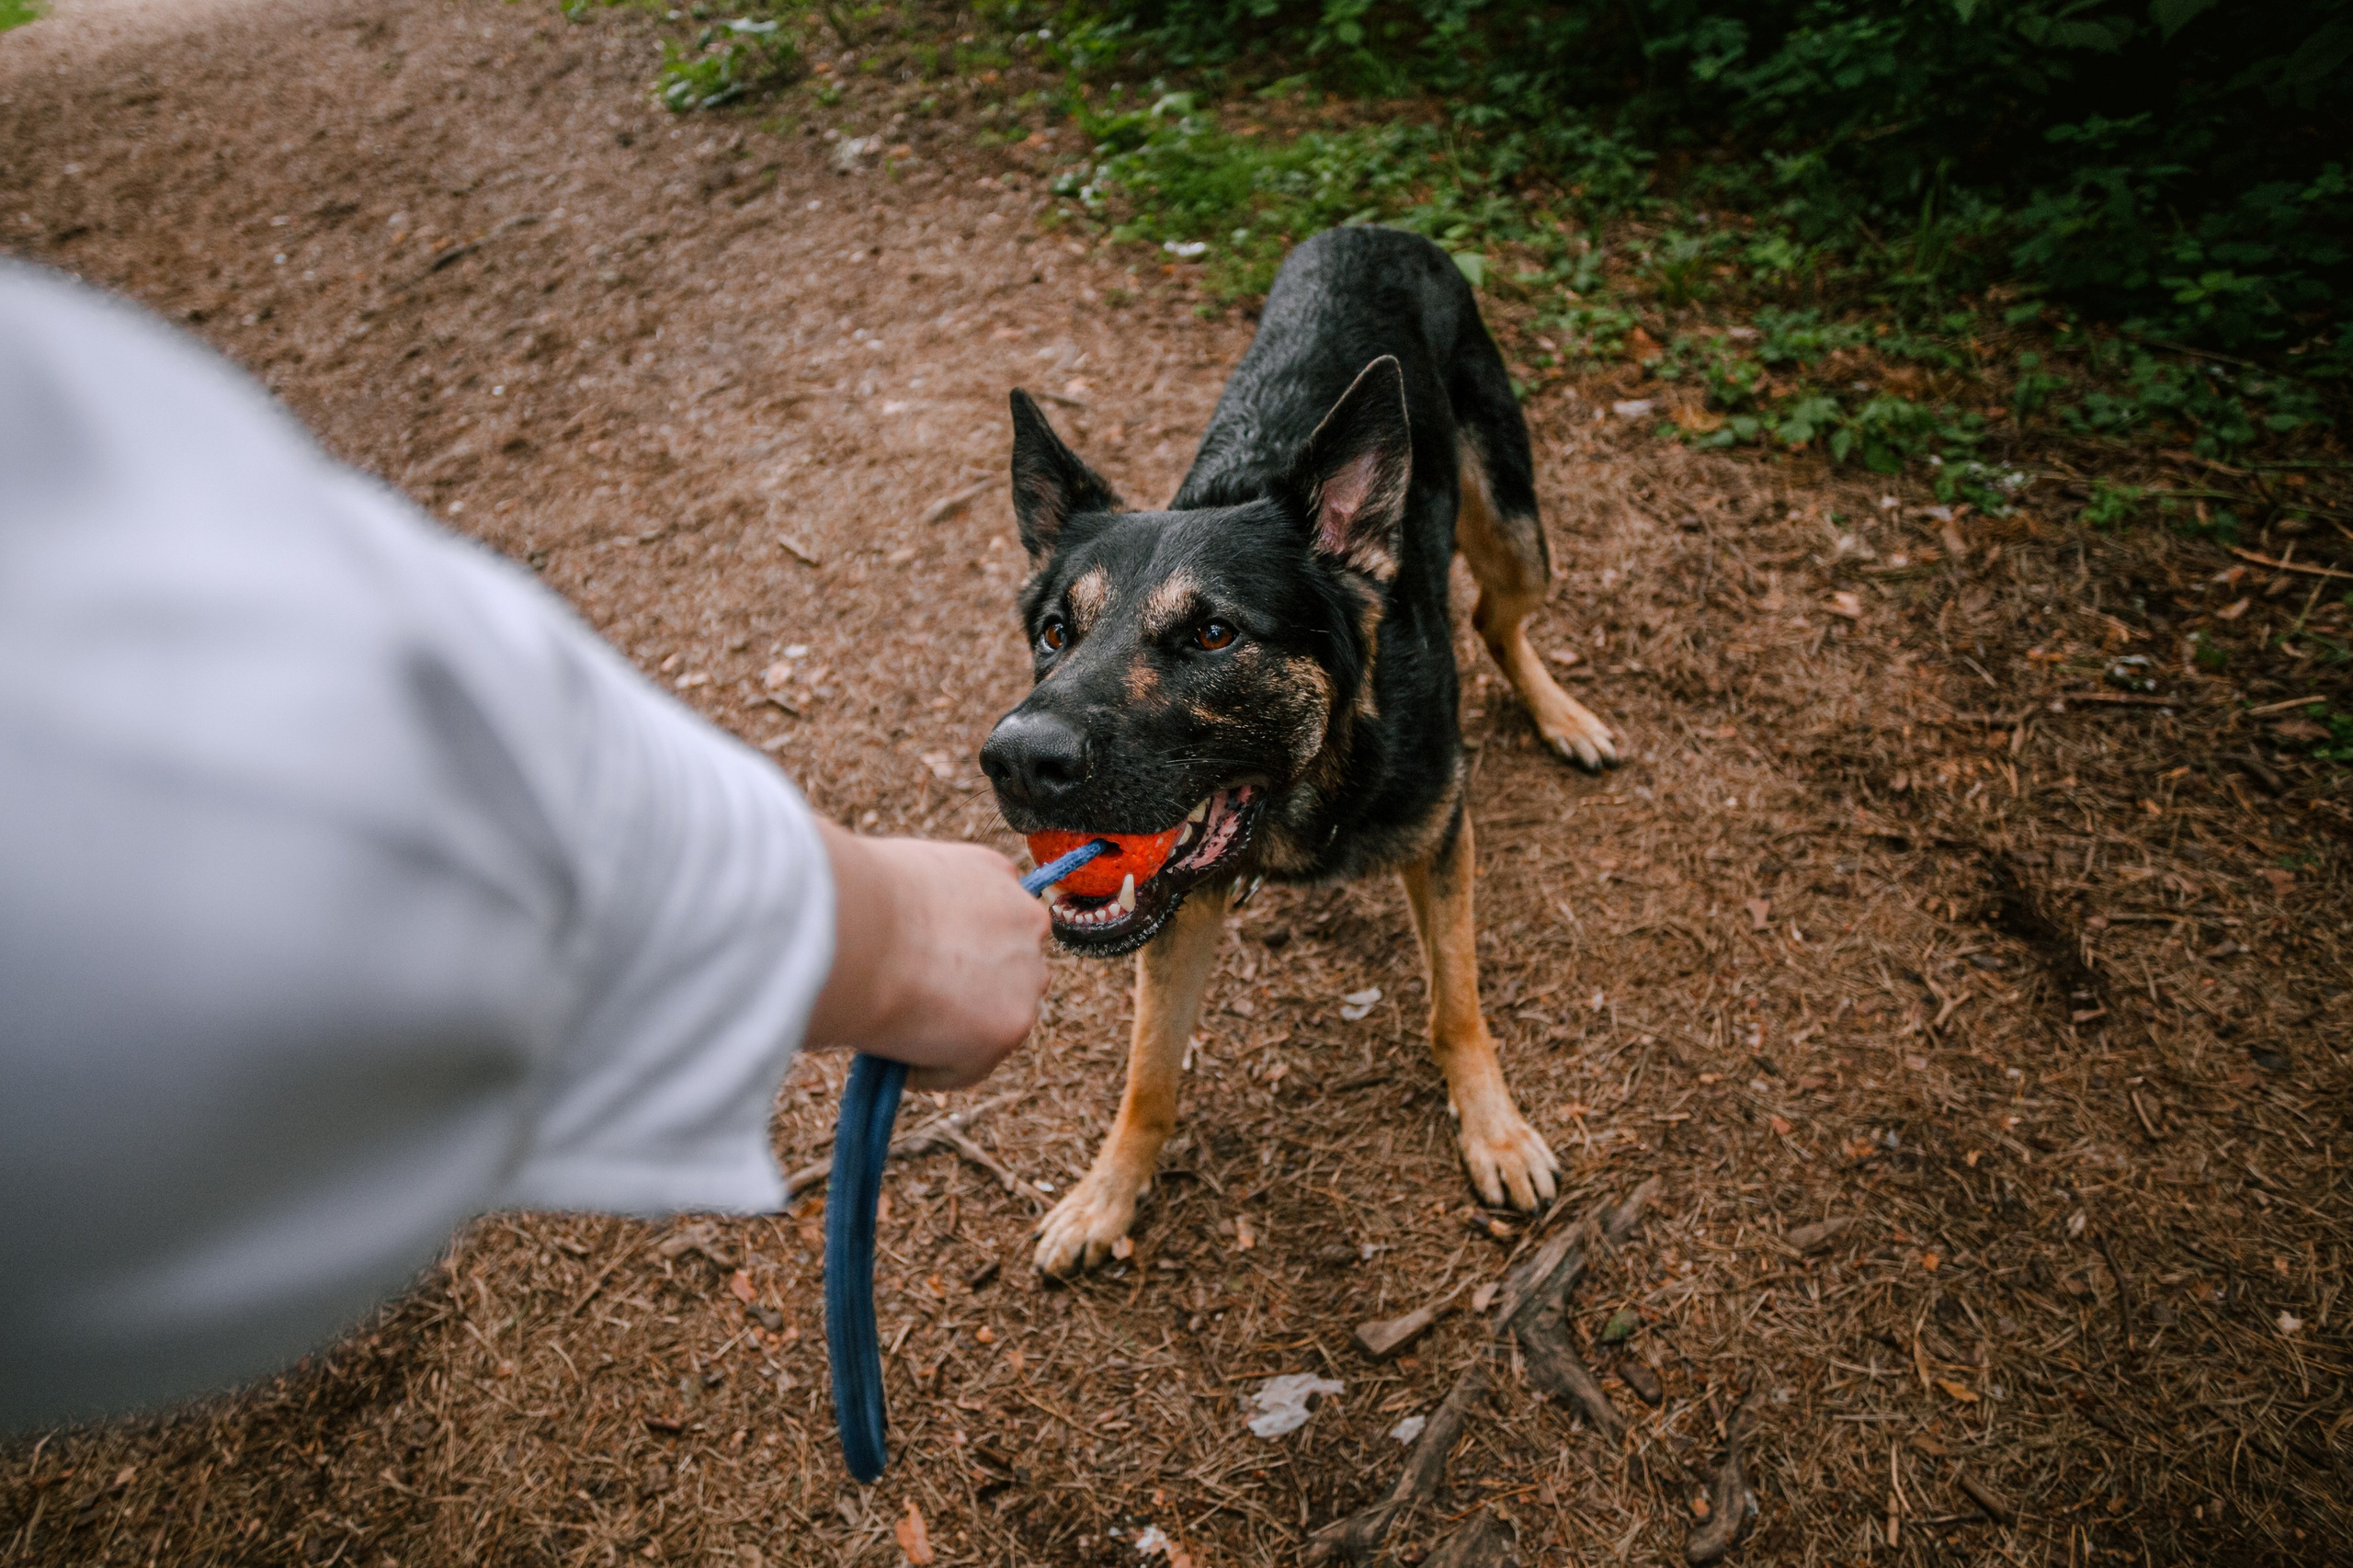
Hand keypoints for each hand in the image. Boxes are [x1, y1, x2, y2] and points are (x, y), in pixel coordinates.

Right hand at [805, 821, 1049, 1090]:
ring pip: (990, 1019)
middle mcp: (1024, 920)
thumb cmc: (847, 897)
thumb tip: (897, 942)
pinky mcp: (1012, 1026)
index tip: (922, 970)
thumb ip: (916, 907)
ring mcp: (1025, 975)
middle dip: (966, 991)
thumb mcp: (894, 877)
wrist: (855, 928)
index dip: (955, 951)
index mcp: (994, 873)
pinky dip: (932, 1069)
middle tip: (913, 1008)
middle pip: (1006, 970)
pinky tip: (894, 1059)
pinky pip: (968, 1064)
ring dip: (951, 1034)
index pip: (991, 920)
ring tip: (898, 1038)